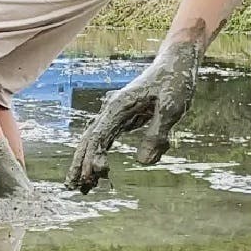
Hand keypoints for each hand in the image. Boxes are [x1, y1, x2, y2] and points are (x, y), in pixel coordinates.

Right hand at [67, 38, 201, 192]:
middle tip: (75, 188)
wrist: (176, 62)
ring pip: (93, 140)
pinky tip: (98, 169)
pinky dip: (98, 154)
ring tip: (81, 186)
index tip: (94, 177)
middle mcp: (112, 110)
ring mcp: (116, 114)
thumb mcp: (172, 108)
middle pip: (88, 140)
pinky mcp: (124, 118)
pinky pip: (105, 139)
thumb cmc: (175, 82)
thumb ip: (157, 135)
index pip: (98, 137)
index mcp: (119, 107)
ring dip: (85, 162)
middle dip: (80, 164)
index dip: (93, 158)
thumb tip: (143, 163)